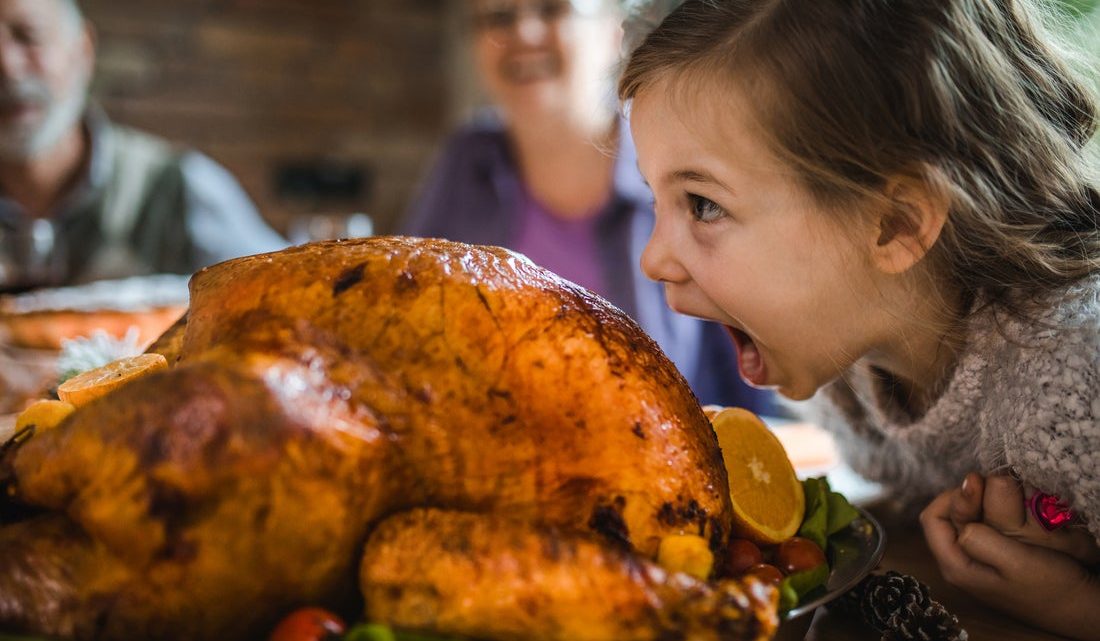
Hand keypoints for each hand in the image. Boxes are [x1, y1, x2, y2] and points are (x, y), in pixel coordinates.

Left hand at [922, 478, 1099, 639]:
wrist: (1079, 606)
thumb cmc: (1049, 588)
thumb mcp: (1015, 562)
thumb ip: (981, 539)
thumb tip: (959, 510)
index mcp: (956, 564)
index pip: (932, 518)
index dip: (951, 496)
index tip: (978, 486)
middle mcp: (962, 558)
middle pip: (950, 513)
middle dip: (971, 496)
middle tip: (996, 488)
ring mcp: (979, 554)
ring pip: (970, 514)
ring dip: (987, 500)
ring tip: (1011, 499)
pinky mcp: (996, 551)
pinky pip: (988, 521)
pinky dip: (1000, 509)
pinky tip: (1018, 509)